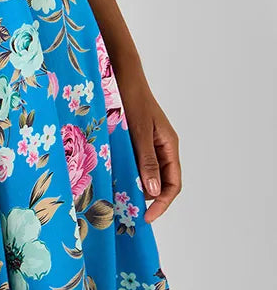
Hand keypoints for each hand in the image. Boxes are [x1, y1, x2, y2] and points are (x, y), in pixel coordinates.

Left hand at [117, 66, 181, 222]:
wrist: (122, 73)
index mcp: (169, 145)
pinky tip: (116, 176)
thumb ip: (147, 159)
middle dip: (150, 198)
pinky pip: (137, 160)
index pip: (173, 184)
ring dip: (139, 185)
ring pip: (148, 171)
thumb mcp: (139, 130)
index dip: (162, 203)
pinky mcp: (137, 137)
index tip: (147, 216)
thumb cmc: (132, 98)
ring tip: (123, 197)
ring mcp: (150, 142)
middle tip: (131, 210)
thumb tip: (154, 190)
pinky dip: (130, 171)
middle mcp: (162, 146)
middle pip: (162, 181)